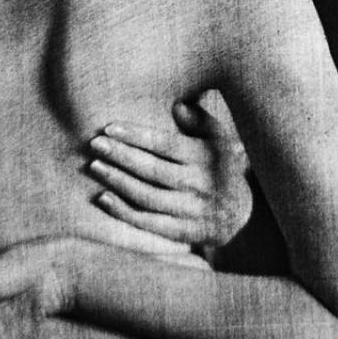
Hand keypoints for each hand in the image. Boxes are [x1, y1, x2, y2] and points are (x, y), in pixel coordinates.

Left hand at [86, 92, 252, 251]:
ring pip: (148, 197)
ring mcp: (192, 211)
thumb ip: (200, 122)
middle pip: (154, 170)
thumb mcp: (220, 141)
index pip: (167, 145)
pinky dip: (124, 212)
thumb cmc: (221, 167)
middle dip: (121, 156)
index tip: (110, 128)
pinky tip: (103, 197)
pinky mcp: (184, 233)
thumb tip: (178, 106)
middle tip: (95, 144)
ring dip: (118, 182)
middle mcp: (200, 184)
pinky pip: (149, 223)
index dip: (137, 136)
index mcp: (207, 158)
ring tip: (95, 166)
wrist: (242, 215)